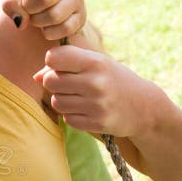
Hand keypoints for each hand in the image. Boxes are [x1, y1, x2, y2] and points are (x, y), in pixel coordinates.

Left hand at [2, 0, 85, 40]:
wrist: (38, 12)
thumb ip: (10, 3)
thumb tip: (21, 21)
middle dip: (30, 9)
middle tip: (29, 8)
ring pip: (55, 16)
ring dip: (38, 22)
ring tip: (37, 17)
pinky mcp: (81, 16)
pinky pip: (65, 28)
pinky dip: (49, 32)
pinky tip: (46, 27)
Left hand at [34, 44, 151, 136]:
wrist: (145, 107)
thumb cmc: (113, 79)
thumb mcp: (95, 64)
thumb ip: (66, 64)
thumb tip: (36, 77)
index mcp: (95, 62)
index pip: (53, 57)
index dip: (53, 62)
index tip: (62, 65)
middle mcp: (95, 83)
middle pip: (49, 81)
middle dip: (54, 83)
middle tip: (69, 84)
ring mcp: (96, 105)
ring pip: (56, 102)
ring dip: (62, 100)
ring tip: (79, 97)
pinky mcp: (97, 123)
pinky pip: (67, 119)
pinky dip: (72, 115)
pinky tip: (86, 110)